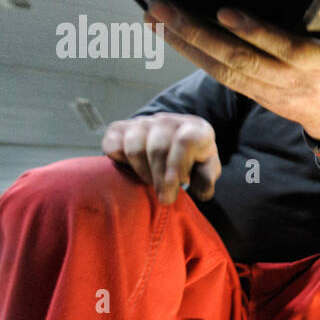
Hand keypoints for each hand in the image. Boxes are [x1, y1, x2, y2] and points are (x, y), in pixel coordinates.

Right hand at [101, 113, 219, 204]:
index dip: (178, 166)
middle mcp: (167, 121)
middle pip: (158, 147)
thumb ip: (206, 177)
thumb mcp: (206, 168)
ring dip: (143, 171)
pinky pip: (113, 144)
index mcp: (194, 128)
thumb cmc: (193, 160)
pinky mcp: (119, 129)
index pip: (185, 141)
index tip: (178, 187)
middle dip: (161, 177)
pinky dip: (120, 161)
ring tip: (151, 184)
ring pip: (135, 146)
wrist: (172, 143)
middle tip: (165, 198)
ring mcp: (142, 123)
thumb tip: (203, 192)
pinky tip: (133, 172)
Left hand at [144, 2, 319, 140]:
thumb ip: (311, 19)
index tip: (224, 12)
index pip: (286, 47)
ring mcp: (269, 92)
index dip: (254, 31)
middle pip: (240, 60)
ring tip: (155, 19)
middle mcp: (291, 80)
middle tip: (164, 8)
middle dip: (198, 34)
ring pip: (222, 71)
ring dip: (184, 45)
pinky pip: (220, 76)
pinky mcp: (252, 96)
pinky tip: (170, 37)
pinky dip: (192, 55)